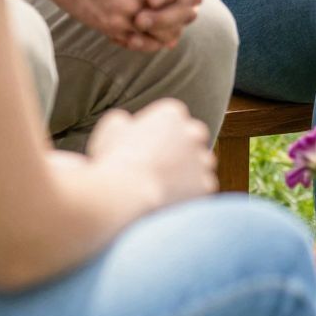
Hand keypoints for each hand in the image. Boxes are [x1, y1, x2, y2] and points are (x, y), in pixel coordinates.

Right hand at [25, 0, 190, 52]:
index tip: (178, 1)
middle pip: (181, 15)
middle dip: (180, 19)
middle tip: (174, 20)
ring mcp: (129, 9)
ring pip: (163, 32)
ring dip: (164, 33)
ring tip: (158, 30)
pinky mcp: (111, 25)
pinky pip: (139, 42)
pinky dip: (144, 43)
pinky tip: (137, 37)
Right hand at [84, 99, 215, 209]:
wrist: (122, 195)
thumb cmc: (112, 161)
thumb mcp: (110, 131)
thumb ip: (122, 121)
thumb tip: (125, 122)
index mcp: (171, 114)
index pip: (173, 120)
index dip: (159, 135)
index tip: (145, 150)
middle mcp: (193, 132)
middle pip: (193, 138)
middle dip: (181, 150)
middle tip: (159, 167)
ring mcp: (202, 159)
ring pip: (201, 164)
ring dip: (188, 172)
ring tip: (164, 187)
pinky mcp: (206, 185)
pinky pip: (202, 188)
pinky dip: (191, 195)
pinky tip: (172, 201)